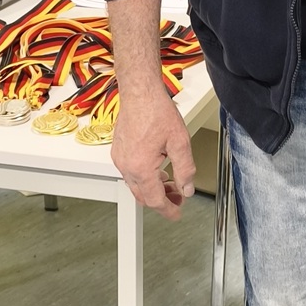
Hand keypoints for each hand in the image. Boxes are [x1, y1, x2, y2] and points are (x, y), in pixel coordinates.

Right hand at [111, 89, 196, 219]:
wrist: (140, 93)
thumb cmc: (157, 112)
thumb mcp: (180, 143)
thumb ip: (185, 170)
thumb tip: (186, 189)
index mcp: (141, 168)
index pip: (155, 200)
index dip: (169, 210)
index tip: (177, 213)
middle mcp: (127, 166)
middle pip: (143, 196)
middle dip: (162, 201)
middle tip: (178, 197)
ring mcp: (120, 159)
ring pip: (136, 185)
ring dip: (153, 189)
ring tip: (171, 182)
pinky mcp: (118, 151)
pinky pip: (130, 173)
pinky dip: (144, 178)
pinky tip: (158, 169)